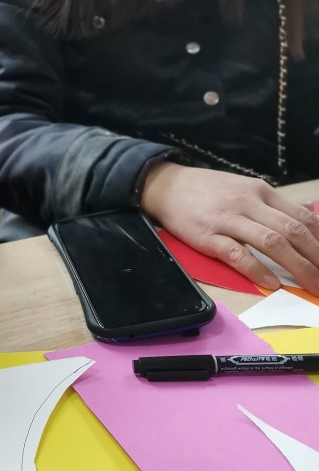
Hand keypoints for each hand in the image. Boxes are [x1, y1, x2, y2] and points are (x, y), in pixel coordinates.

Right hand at [141, 163, 318, 293]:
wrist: (166, 185)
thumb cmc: (207, 190)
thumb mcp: (244, 187)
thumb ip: (273, 204)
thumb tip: (305, 214)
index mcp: (261, 192)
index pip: (302, 217)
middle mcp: (249, 203)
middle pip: (293, 232)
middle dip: (317, 258)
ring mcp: (228, 219)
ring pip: (272, 243)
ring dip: (298, 267)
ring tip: (313, 286)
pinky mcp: (208, 236)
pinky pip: (237, 254)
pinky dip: (258, 270)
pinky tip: (272, 283)